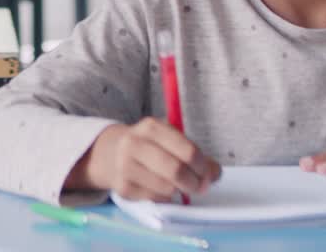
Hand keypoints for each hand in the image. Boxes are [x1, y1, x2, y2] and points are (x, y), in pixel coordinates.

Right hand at [67, 118, 221, 200]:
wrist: (110, 153)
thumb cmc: (149, 146)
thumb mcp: (170, 139)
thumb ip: (195, 154)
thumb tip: (215, 174)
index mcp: (151, 126)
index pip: (187, 151)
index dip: (203, 166)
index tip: (207, 172)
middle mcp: (134, 143)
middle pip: (176, 170)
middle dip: (194, 182)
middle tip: (200, 186)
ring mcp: (125, 166)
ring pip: (167, 188)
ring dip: (180, 191)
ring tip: (180, 186)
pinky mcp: (123, 188)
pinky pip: (156, 199)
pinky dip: (165, 197)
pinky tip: (161, 187)